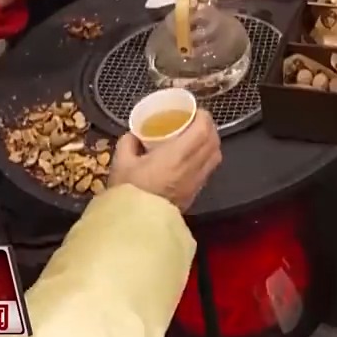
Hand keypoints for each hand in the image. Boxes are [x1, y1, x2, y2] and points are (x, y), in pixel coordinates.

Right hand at [107, 111, 222, 210]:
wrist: (135, 225)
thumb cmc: (128, 191)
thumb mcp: (121, 162)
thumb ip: (128, 142)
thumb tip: (134, 134)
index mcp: (177, 156)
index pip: (203, 130)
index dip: (204, 117)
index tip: (195, 111)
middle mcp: (192, 168)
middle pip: (214, 141)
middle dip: (209, 127)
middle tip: (196, 121)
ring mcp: (196, 182)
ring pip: (215, 156)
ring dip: (211, 143)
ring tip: (197, 138)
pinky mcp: (195, 194)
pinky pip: (208, 170)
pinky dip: (206, 158)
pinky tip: (192, 158)